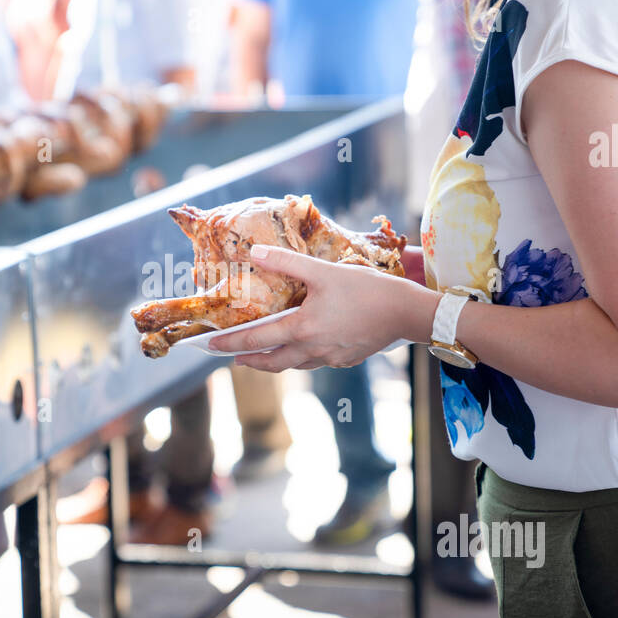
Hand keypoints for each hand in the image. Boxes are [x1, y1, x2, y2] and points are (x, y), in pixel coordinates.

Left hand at [208, 244, 439, 371]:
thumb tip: (254, 253)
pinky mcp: (347, 359)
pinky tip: (304, 347)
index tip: (211, 347)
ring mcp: (331, 358)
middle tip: (233, 358)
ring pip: (294, 364)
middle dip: (249, 360)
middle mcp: (312, 350)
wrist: (407, 313)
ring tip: (264, 355)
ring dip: (275, 361)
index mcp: (301, 329)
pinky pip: (316, 362)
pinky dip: (302, 357)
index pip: (256, 340)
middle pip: (272, 362)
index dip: (230, 343)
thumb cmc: (366, 290)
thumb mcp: (323, 272)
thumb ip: (287, 263)